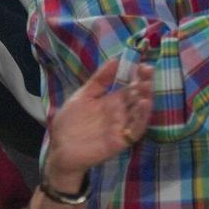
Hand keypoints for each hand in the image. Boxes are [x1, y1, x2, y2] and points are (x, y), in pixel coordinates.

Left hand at [43, 59, 153, 188]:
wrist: (60, 148)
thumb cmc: (70, 122)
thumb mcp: (82, 96)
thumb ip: (98, 81)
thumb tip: (115, 60)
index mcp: (111, 101)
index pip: (128, 86)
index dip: (136, 75)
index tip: (143, 63)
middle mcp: (120, 112)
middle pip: (136, 97)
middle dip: (144, 83)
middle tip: (149, 70)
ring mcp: (122, 126)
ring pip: (139, 112)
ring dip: (145, 99)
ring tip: (147, 85)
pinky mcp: (121, 140)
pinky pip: (135, 129)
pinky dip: (141, 118)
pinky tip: (143, 105)